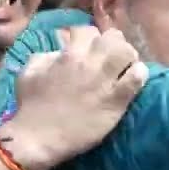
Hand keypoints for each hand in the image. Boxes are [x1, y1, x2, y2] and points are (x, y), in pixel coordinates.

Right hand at [0, 27, 146, 169]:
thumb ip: (46, 56)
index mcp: (69, 55)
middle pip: (113, 38)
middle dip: (113, 42)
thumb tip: (60, 51)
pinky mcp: (117, 102)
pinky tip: (135, 77)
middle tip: (111, 53)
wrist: (38, 138)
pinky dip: (139, 73)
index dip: (89, 36)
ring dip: (128, 55)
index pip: (88, 31)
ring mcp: (105, 82)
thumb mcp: (30, 71)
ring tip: (125, 64)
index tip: (88, 46)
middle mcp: (90, 64)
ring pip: (128, 54)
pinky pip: (137, 79)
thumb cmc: (30, 106)